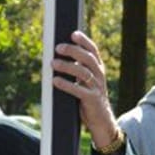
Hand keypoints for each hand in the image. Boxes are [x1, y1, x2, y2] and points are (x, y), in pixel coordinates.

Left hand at [51, 30, 117, 148]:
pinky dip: (66, 84)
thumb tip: (58, 59)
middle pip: (88, 58)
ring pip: (83, 72)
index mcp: (98, 69)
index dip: (84, 41)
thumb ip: (77, 71)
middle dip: (73, 51)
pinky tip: (55, 81)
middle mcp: (99, 76)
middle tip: (58, 48)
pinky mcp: (92, 99)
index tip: (73, 33)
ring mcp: (96, 87)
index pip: (93, 51)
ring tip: (53, 63)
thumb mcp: (85, 82)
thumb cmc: (89, 99)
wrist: (101, 120)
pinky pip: (78, 90)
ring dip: (66, 66)